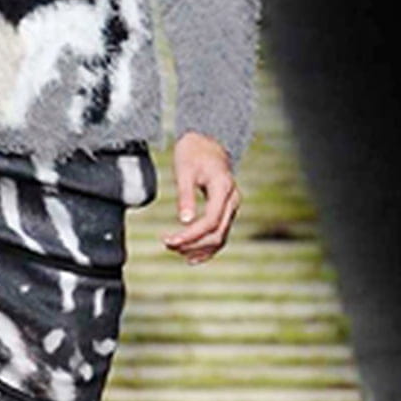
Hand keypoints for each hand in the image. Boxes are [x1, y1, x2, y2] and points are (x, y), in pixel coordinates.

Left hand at [162, 131, 239, 263]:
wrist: (207, 143)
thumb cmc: (193, 153)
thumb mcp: (185, 171)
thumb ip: (185, 196)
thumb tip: (184, 221)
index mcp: (224, 188)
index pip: (210, 221)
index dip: (190, 235)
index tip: (170, 240)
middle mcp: (232, 200)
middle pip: (217, 233)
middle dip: (192, 243)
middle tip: (168, 244)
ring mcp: (231, 206)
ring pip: (220, 237)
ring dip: (198, 248)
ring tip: (175, 250)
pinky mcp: (226, 211)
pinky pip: (220, 234)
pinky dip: (206, 247)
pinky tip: (191, 256)